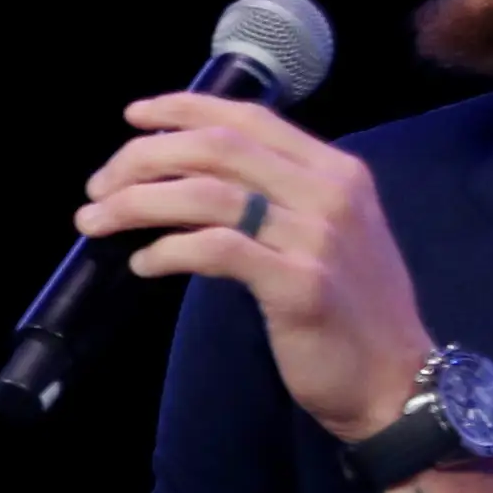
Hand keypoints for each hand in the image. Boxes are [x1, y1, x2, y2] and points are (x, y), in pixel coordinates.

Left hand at [76, 93, 435, 439]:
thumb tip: (195, 179)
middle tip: (98, 183)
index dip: (184, 109)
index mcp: (337, 172)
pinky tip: (142, 264)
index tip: (134, 116)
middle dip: (145, 157)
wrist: (397, 383)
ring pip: (206, 195)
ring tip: (96, 220)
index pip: (249, 119)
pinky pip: (216, 251)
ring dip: (138, 202)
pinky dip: (168, 251)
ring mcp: (317, 238)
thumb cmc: (351, 312)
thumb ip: (281, 198)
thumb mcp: (330, 235)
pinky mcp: (299, 285)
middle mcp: (330, 193)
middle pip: (217, 149)